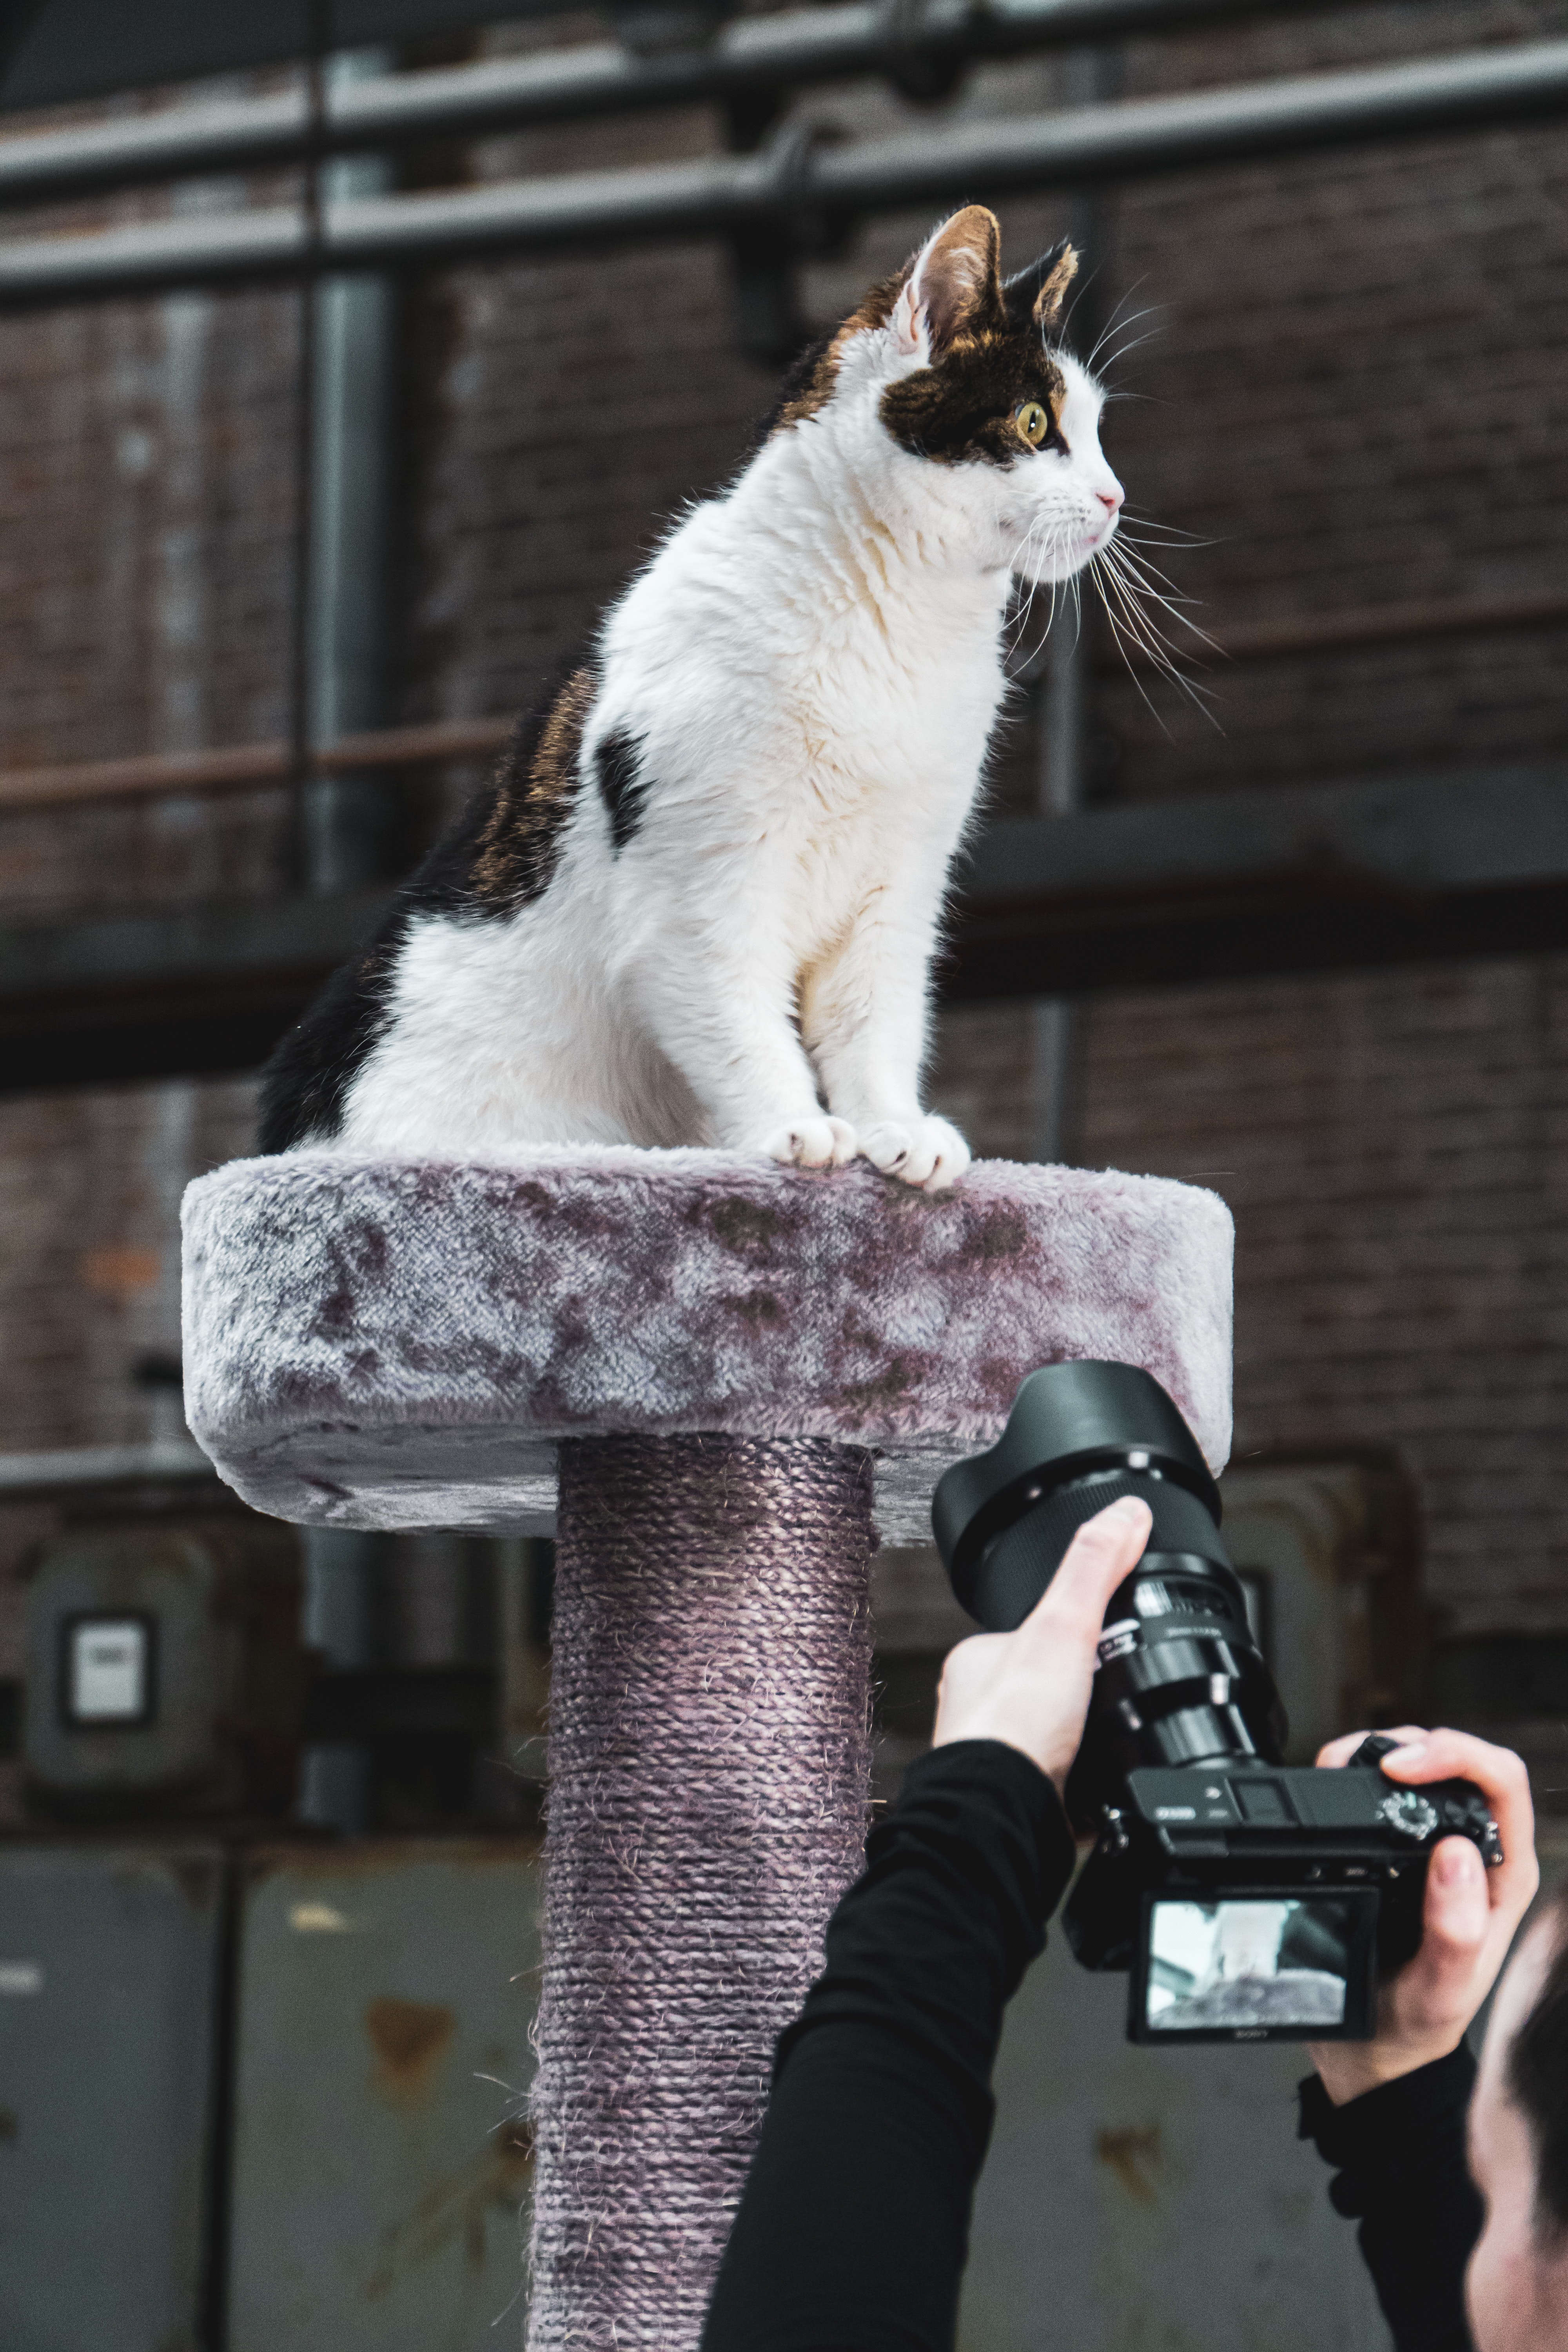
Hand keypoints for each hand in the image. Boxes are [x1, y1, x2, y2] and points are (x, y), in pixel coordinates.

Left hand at [931, 1496, 1152, 1791]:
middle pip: (1047, 1687)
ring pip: (1057, 1739)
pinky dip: (1093, 1787)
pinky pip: (1069, 1787)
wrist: (1005, 1813)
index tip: (1100, 1637)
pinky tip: (1111, 1784)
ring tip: (1117, 1740)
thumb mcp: (1065, 1623)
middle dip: (1083, 1694)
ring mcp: (1000, 1759)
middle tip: (1115, 1696)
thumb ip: (1095, 1566)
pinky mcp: (1026, 1801)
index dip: (1070, 1632)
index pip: (1030, 1632)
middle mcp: (979, 1711)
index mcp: (977, 1660)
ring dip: (1088, 1743)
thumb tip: (1127, 1512)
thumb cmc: (1012, 1726)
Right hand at [1308, 1725, 1538, 2104]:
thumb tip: (1458, 1854)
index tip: (1400, 1770)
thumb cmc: (1414, 2024)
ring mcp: (1439, 1848)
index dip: (1455, 1756)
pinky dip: (1359, 1771)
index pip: (1501, 1782)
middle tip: (1368, 1764)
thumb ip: (1456, 1928)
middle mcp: (1479, 1854)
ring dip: (1384, 1750)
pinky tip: (1339, 1788)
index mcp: (1503, 1878)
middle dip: (1414, 1744)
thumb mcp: (1440, 1991)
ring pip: (1426, 1764)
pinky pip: (1388, 1788)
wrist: (1375, 2050)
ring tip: (1346, 1768)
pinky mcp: (1401, 1848)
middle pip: (1464, 1759)